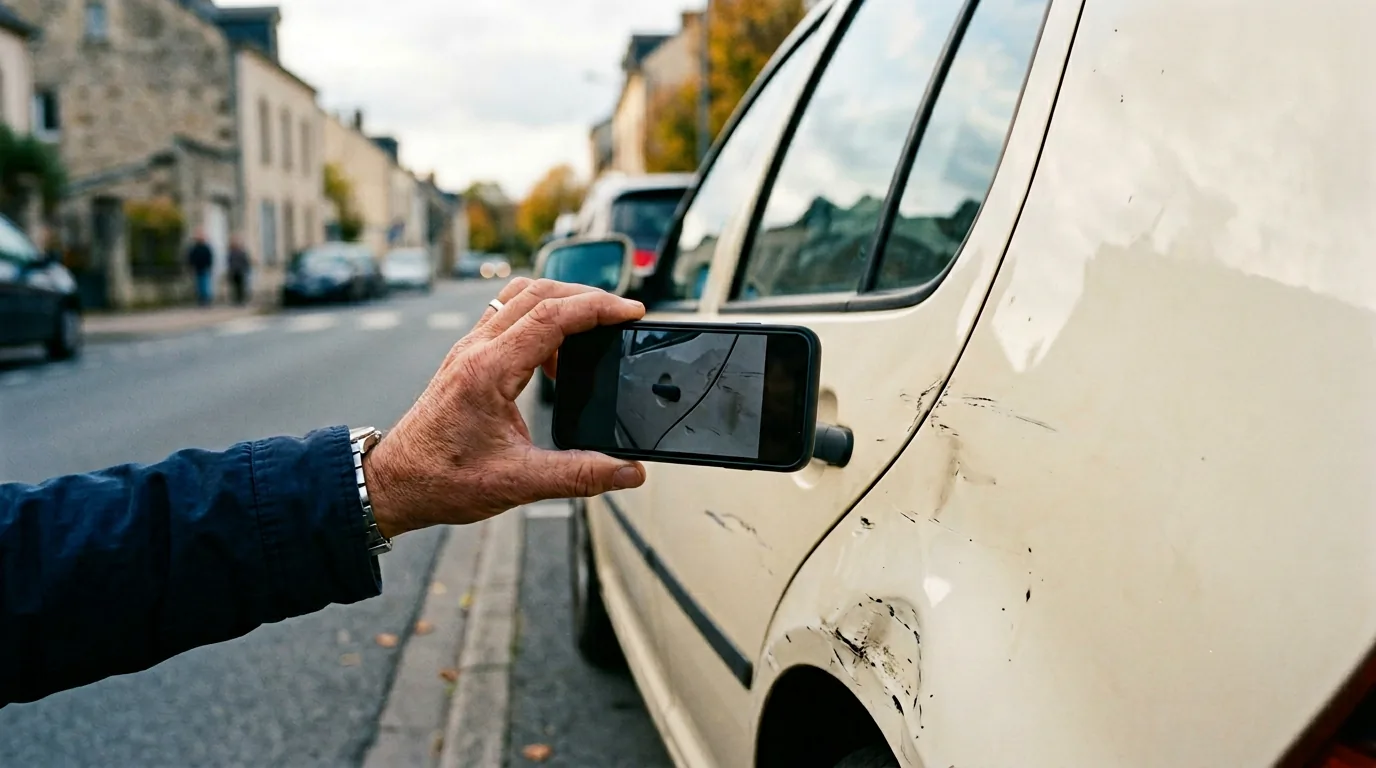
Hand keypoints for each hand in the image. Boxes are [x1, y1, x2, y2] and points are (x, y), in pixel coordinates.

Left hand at [364, 278, 646, 537]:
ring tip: (592, 324)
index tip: (631, 312)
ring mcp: (468, 349)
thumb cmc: (440, 480)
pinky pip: (506, 317)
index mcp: (488, 371)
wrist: (392, 484)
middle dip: (586, 296)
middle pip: (537, 293)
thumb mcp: (517, 482)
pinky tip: (555, 355)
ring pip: (518, 297)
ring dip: (558, 299)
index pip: (552, 317)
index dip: (597, 308)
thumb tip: (628, 472)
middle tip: (620, 313)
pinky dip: (539, 318)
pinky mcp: (466, 358)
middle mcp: (476, 350)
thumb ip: (579, 476)